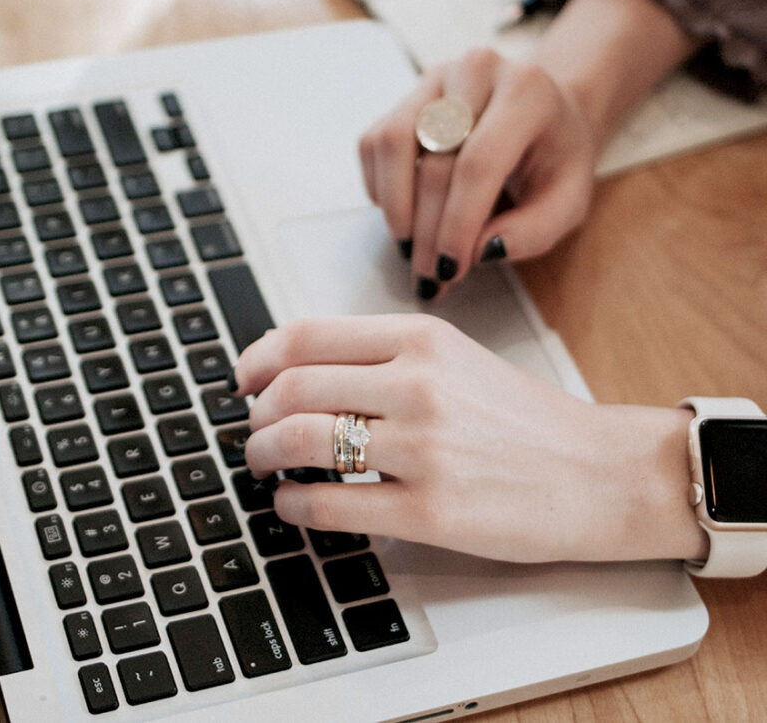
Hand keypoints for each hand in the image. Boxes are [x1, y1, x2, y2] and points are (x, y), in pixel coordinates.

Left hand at [233, 315, 706, 563]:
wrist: (601, 473)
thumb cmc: (528, 420)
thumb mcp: (458, 359)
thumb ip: (385, 357)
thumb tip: (301, 371)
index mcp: (422, 339)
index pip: (307, 335)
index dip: (258, 358)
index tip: (243, 379)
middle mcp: (418, 385)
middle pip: (292, 388)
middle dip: (255, 414)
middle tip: (252, 431)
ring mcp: (423, 448)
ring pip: (300, 441)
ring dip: (262, 455)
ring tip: (263, 465)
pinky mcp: (430, 511)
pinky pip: (329, 504)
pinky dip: (292, 505)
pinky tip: (292, 505)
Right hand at [358, 47, 596, 298]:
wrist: (543, 111)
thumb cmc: (554, 158)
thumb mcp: (568, 200)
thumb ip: (534, 231)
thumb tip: (481, 251)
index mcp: (527, 92)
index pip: (479, 162)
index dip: (457, 223)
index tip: (450, 269)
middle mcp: (476, 71)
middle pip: (434, 162)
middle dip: (427, 231)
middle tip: (429, 276)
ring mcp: (434, 79)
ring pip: (392, 144)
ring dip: (395, 208)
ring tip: (410, 247)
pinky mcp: (405, 96)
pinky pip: (374, 144)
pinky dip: (381, 188)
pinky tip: (406, 213)